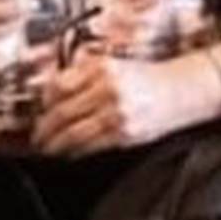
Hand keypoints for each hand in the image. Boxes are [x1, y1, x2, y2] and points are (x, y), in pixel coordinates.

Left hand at [34, 53, 212, 155]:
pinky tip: (69, 154)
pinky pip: (90, 146)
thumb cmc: (150, 79)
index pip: (59, 85)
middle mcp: (107, 87)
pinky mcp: (124, 133)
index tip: (40, 110)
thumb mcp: (117, 66)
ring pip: (72, 132)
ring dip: (55, 144)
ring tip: (47, 148)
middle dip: (44, 128)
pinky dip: (75, 151)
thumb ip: (86, 75)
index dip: (44, 101)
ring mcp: (116, 111)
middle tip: (37, 136)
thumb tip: (54, 95)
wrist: (183, 90)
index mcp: (102, 67)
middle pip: (61, 111)